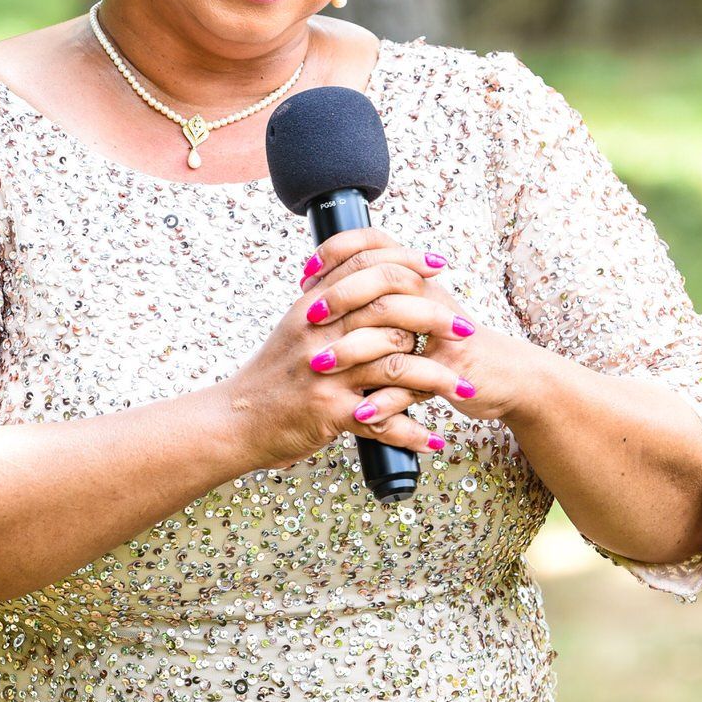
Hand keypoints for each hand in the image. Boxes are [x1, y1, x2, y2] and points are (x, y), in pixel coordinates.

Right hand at [224, 226, 471, 473]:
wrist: (236, 420)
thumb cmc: (271, 377)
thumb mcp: (294, 329)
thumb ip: (328, 305)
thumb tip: (367, 281)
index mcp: (313, 306)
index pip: (367, 267)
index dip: (407, 262)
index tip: (437, 266)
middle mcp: (319, 333)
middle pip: (390, 310)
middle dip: (436, 318)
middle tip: (466, 329)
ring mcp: (325, 373)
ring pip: (395, 363)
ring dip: (437, 377)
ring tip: (464, 386)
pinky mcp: (329, 411)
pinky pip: (383, 420)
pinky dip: (412, 433)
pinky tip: (433, 439)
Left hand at [296, 227, 536, 433]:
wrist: (509, 376)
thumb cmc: (453, 345)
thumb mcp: (417, 313)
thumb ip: (379, 299)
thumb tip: (324, 287)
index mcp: (417, 281)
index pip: (374, 247)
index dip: (337, 254)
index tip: (306, 275)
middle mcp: (429, 300)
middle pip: (381, 282)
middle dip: (339, 299)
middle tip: (309, 317)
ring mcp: (443, 335)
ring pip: (393, 333)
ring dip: (352, 350)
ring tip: (320, 365)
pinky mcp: (452, 372)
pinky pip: (413, 385)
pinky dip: (385, 401)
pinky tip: (360, 412)